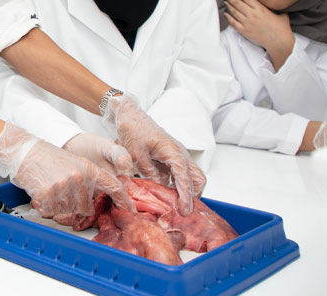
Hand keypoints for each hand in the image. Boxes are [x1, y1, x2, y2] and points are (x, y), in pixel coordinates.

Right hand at [0, 123, 133, 217]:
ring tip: (51, 188)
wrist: (24, 151)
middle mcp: (78, 178)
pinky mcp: (48, 195)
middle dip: (74, 205)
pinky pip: (52, 211)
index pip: (113, 185)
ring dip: (59, 205)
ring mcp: (63, 187)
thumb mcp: (74, 162)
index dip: (123, 200)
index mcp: (87, 168)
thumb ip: (88, 179)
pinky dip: (46, 206)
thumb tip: (98, 199)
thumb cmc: (47, 157)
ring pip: (68, 211)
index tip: (129, 209)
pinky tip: (42, 191)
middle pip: (85, 208)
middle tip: (62, 190)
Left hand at [103, 93, 205, 215]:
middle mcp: (179, 153)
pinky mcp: (170, 158)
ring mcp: (176, 155)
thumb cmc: (132, 130)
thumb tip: (159, 189)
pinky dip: (177, 186)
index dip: (186, 196)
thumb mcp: (135, 154)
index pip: (185, 177)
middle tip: (183, 211)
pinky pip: (179, 174)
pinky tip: (167, 196)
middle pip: (197, 178)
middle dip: (194, 195)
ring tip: (176, 207)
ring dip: (187, 191)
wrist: (129, 115)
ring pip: (191, 176)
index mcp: (173, 151)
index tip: (185, 210)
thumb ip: (148, 172)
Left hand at [223, 0, 294, 68]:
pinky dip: (228, 18)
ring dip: (229, 6)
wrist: (280, 42)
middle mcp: (253, 15)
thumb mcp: (281, 14)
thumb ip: (275, 8)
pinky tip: (225, 14)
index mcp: (261, 9)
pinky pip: (233, 23)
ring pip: (235, 12)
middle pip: (238, 3)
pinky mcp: (245, 31)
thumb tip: (277, 4)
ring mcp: (248, 23)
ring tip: (226, 2)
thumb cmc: (282, 28)